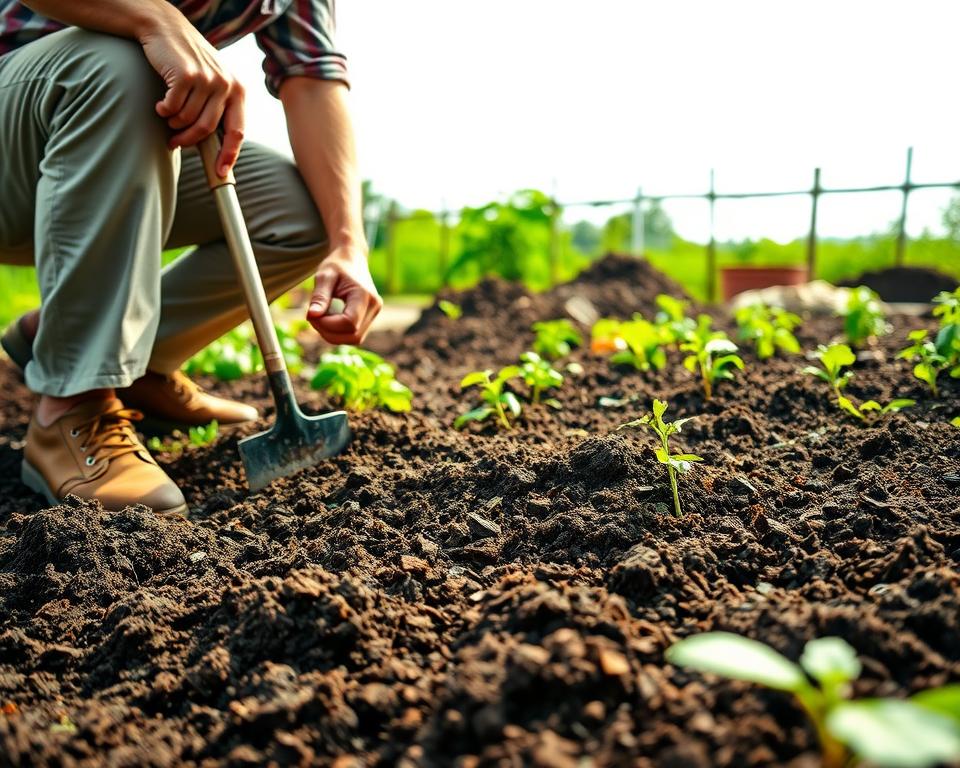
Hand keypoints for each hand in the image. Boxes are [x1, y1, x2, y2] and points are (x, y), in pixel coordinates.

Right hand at [139, 14, 244, 175]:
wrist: (166, 28)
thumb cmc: (190, 62)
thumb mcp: (214, 81)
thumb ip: (219, 108)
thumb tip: (217, 150)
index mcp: (238, 91)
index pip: (237, 131)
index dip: (229, 155)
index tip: (220, 173)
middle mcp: (226, 85)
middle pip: (207, 129)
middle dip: (189, 141)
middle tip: (175, 143)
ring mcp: (207, 79)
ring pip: (188, 119)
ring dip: (174, 123)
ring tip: (167, 115)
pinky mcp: (186, 75)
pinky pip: (172, 108)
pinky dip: (163, 111)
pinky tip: (160, 104)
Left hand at [306, 246, 382, 344]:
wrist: (352, 258)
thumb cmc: (337, 265)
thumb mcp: (324, 276)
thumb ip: (319, 296)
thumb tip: (312, 316)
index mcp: (365, 295)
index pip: (349, 323)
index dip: (328, 325)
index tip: (311, 314)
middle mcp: (374, 306)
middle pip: (353, 336)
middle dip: (329, 332)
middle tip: (312, 317)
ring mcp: (374, 314)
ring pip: (354, 339)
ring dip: (333, 334)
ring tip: (320, 317)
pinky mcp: (370, 318)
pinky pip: (354, 335)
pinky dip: (339, 332)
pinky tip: (329, 318)